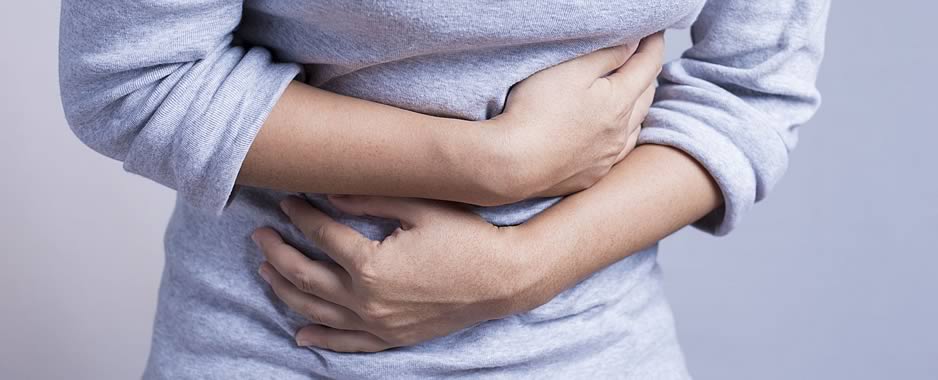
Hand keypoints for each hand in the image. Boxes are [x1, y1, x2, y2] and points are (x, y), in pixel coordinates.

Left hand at [253, 196, 541, 351]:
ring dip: (285, 291)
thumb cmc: (467, 237)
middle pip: (305, 277)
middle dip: (278, 253)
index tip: (288, 201)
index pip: (321, 236)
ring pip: (316, 311)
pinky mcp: (393, 338)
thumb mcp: (419, 208)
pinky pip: (347, 344)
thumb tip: (329, 193)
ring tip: (266, 272)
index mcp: (370, 265)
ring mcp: (378, 324)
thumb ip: (370, 200)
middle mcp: (367, 301)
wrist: (505, 278)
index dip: (300, 216)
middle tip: (260, 236)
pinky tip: (301, 332)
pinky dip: (321, 338)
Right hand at [487, 32, 663, 201]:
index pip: (648, 65)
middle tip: (643, 58)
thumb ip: (607, 55)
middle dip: (647, 74)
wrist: (512, 164)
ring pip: (634, 127)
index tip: (654, 33)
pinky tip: (613, 134)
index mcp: (618, 101)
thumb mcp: (571, 70)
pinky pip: (617, 152)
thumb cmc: (535, 112)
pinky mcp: (591, 176)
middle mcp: (620, 132)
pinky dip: (621, 136)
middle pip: (646, 96)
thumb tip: (633, 45)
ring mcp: (606, 157)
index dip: (653, 45)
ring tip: (631, 94)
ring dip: (636, 108)